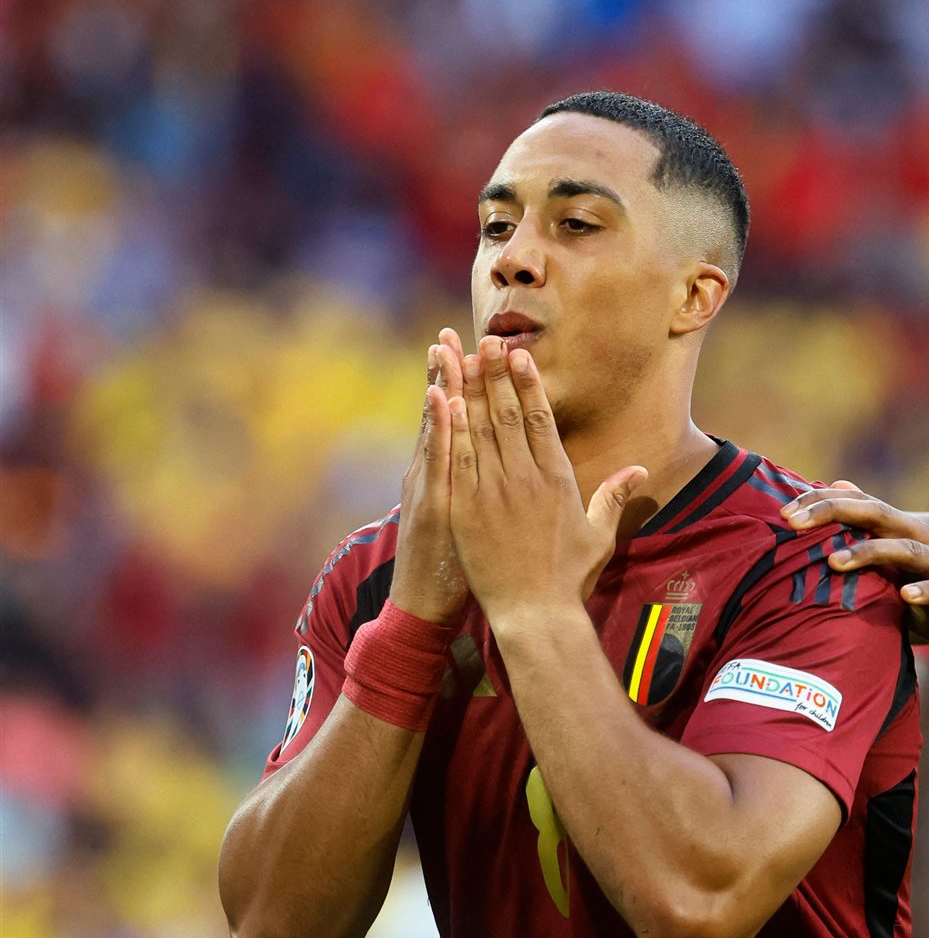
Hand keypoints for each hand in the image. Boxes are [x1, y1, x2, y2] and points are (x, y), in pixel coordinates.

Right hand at [389, 329, 469, 624]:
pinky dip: (438, 427)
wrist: (425, 605)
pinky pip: (437, 460)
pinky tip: (440, 397)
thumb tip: (494, 472)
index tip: (465, 348)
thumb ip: (476, 492)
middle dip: (447, 372)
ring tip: (440, 347)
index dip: (461, 385)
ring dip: (440, 386)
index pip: (457, 422)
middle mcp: (433, 475)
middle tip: (448, 332)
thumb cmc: (453, 567)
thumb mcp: (463, 522)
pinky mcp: (432, 503)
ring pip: (437, 428)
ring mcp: (429, 486)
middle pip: (446, 416)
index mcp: (448, 476)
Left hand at [447, 336, 645, 625]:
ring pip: (477, 428)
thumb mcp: (599, 535)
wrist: (535, 614)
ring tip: (460, 357)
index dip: (528, 384)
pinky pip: (456, 458)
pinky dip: (447, 426)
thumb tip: (638, 470)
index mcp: (557, 479)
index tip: (520, 356)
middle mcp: (524, 478)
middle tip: (487, 340)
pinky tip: (440, 400)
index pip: (540, 420)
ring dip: (468, 390)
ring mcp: (492, 491)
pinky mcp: (465, 508)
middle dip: (496, 374)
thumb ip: (613, 496)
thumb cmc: (570, 578)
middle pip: (506, 414)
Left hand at [781, 485, 928, 667]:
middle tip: (795, 523)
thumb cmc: (928, 603)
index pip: (858, 505)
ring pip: (907, 549)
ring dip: (870, 553)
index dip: (821, 504)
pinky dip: (926, 590)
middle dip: (835, 514)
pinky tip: (905, 595)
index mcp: (903, 531)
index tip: (783, 514)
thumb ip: (861, 551)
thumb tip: (820, 536)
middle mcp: (926, 537)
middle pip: (877, 514)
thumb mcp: (890, 576)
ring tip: (835, 563)